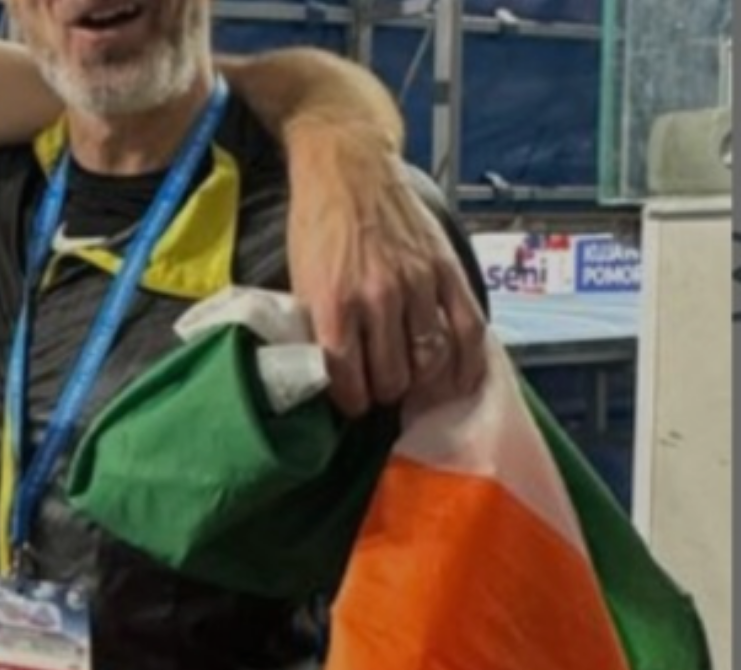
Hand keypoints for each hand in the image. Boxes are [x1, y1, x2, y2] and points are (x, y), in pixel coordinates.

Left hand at [284, 131, 487, 415]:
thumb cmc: (317, 222)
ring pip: (428, 360)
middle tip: (380, 392)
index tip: (351, 405)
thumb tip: (327, 373)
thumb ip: (316, 325)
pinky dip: (465, 361)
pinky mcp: (445, 269)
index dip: (350, 402)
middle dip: (385, 393)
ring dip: (419, 381)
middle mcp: (377, 297)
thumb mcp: (299, 278)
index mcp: (333, 302)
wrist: (347, 167)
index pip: (347, 377)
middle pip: (393, 376)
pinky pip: (468, 328)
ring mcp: (416, 283)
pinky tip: (458, 377)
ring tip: (410, 382)